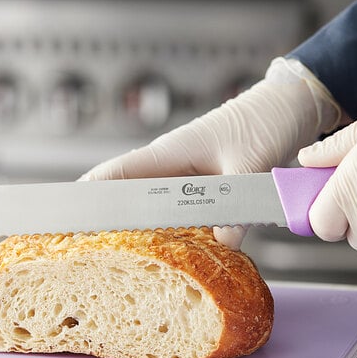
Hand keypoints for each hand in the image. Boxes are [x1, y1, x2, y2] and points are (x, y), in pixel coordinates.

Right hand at [80, 58, 340, 248]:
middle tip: (91, 246)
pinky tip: (171, 244)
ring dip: (139, 223)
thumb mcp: (251, 166)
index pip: (117, 173)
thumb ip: (235, 207)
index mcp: (170, 152)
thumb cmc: (264, 121)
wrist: (288, 105)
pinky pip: (177, 207)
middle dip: (108, 215)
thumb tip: (222, 244)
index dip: (90, 193)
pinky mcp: (201, 181)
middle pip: (127, 192)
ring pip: (151, 202)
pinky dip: (171, 224)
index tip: (68, 217)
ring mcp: (185, 173)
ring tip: (124, 252)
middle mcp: (171, 163)